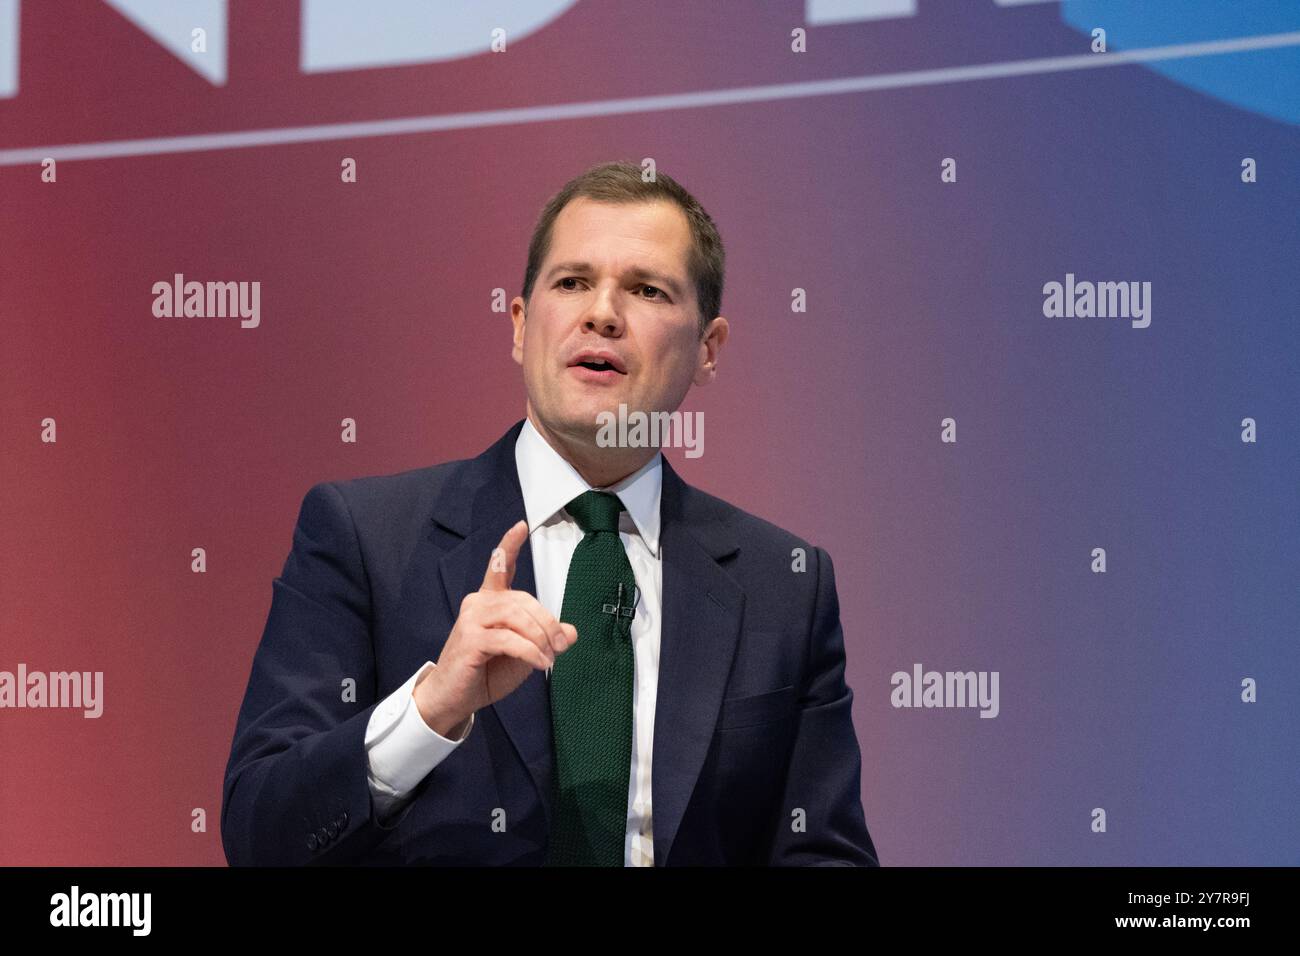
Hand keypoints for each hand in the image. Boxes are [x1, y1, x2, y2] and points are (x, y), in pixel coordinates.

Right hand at [412, 520, 576, 736]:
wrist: (455, 699)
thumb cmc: (486, 673)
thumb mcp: (524, 654)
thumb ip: (544, 638)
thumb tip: (572, 631)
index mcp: (489, 601)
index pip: (500, 568)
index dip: (510, 546)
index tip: (521, 525)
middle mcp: (478, 603)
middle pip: (523, 600)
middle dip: (548, 623)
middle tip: (561, 646)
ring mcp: (471, 619)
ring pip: (517, 616)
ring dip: (540, 638)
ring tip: (549, 657)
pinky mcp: (470, 639)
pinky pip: (509, 639)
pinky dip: (530, 651)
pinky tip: (540, 663)